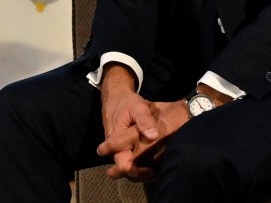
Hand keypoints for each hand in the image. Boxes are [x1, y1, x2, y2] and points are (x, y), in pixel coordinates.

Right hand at [96, 65, 160, 179]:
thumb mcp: (138, 107)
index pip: (122, 166)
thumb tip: (154, 136)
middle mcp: (115, 148)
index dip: (136, 171)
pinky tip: (152, 161)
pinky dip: (139, 163)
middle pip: (125, 171)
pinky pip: (129, 159)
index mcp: (116, 140)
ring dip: (140, 170)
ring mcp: (118, 148)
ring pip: (127, 166)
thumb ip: (145, 121)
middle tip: (155, 171)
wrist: (115, 95)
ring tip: (156, 168)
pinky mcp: (122, 146)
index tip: (150, 169)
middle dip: (140, 174)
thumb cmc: (126, 102)